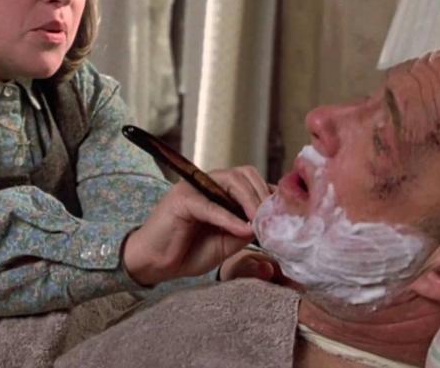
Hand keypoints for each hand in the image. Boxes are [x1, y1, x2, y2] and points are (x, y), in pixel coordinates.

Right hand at [122, 166, 271, 286]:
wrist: (155, 264)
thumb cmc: (188, 251)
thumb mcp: (227, 242)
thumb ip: (246, 229)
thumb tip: (268, 224)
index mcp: (220, 190)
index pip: (252, 180)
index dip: (269, 195)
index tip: (284, 215)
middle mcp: (207, 183)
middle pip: (244, 174)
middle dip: (263, 196)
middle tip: (273, 220)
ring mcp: (193, 187)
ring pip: (231, 181)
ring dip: (250, 201)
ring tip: (259, 222)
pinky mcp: (181, 200)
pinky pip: (210, 205)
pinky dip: (229, 218)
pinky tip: (242, 231)